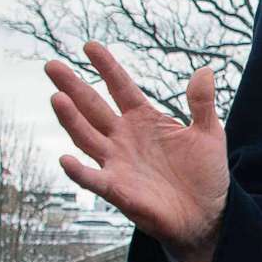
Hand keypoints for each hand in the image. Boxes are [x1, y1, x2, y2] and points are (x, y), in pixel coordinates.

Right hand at [46, 44, 229, 261]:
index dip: (106, 67)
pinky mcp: (118, 190)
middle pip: (93, 107)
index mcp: (144, 119)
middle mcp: (123, 137)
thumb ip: (202, 104)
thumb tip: (204, 71)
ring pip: (87, 137)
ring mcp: (117, 162)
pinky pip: (94, 180)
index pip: (120, 87)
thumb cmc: (205, 173)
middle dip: (73, 87)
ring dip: (71, 120)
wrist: (208, 214)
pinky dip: (80, 172)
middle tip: (52, 65)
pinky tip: (66, 160)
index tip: (90, 46)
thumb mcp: (209, 134)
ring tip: (57, 98)